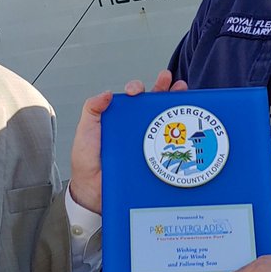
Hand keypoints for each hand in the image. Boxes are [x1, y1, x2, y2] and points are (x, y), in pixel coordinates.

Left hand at [69, 69, 187, 212]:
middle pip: (152, 104)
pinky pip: (168, 144)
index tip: (136, 91)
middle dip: (163, 88)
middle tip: (169, 80)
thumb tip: (107, 94)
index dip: (137, 89)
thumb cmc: (87, 163)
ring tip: (182, 93)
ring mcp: (146, 142)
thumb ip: (92, 110)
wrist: (93, 192)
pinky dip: (178, 134)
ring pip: (163, 120)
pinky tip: (185, 125)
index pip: (132, 98)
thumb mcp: (85, 131)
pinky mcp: (153, 157)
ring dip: (174, 105)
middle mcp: (134, 128)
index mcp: (119, 119)